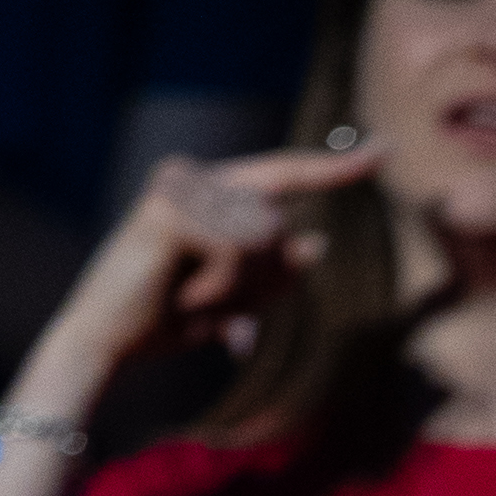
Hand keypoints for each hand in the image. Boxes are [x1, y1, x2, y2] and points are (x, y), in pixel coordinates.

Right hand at [36, 138, 386, 405]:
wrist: (107, 342)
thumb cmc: (164, 321)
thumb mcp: (233, 298)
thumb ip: (272, 271)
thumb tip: (318, 242)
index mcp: (210, 188)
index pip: (285, 174)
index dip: (337, 168)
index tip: (388, 153)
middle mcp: (193, 174)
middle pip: (277, 224)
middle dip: (259, 280)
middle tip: (211, 305)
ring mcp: (179, 185)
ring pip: (261, 237)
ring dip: (237, 287)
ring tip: (191, 299)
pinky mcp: (169, 208)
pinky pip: (235, 251)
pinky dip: (221, 289)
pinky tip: (184, 298)